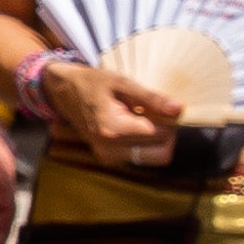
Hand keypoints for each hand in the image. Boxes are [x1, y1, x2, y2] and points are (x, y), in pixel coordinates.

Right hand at [37, 59, 178, 174]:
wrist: (63, 93)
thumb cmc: (92, 83)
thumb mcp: (121, 83)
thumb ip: (151, 98)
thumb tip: (179, 110)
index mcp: (113, 129)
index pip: (162, 134)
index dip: (169, 120)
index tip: (162, 106)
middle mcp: (110, 149)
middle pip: (162, 153)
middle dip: (167, 134)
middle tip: (156, 115)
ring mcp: (109, 158)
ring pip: (155, 158)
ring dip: (157, 141)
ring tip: (143, 119)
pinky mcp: (109, 160)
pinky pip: (142, 157)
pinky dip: (146, 144)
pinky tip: (134, 127)